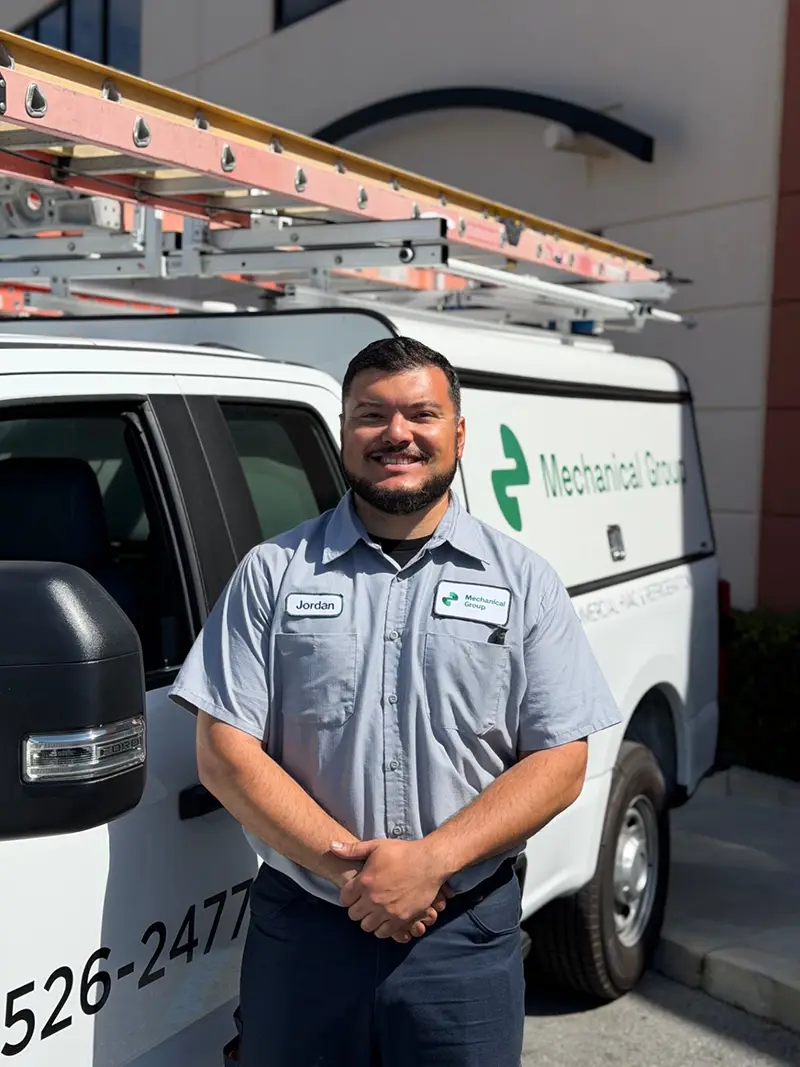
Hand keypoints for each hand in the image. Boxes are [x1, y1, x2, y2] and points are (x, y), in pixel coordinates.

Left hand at [330, 838, 451, 940]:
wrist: (429, 862)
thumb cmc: (402, 852)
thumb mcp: (376, 846)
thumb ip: (352, 850)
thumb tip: (331, 846)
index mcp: (364, 882)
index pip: (344, 899)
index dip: (348, 895)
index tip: (355, 892)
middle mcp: (373, 899)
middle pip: (353, 915)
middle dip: (357, 908)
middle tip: (364, 901)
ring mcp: (387, 911)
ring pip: (366, 926)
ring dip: (368, 919)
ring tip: (374, 910)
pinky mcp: (401, 919)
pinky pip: (383, 933)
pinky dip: (382, 928)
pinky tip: (385, 918)